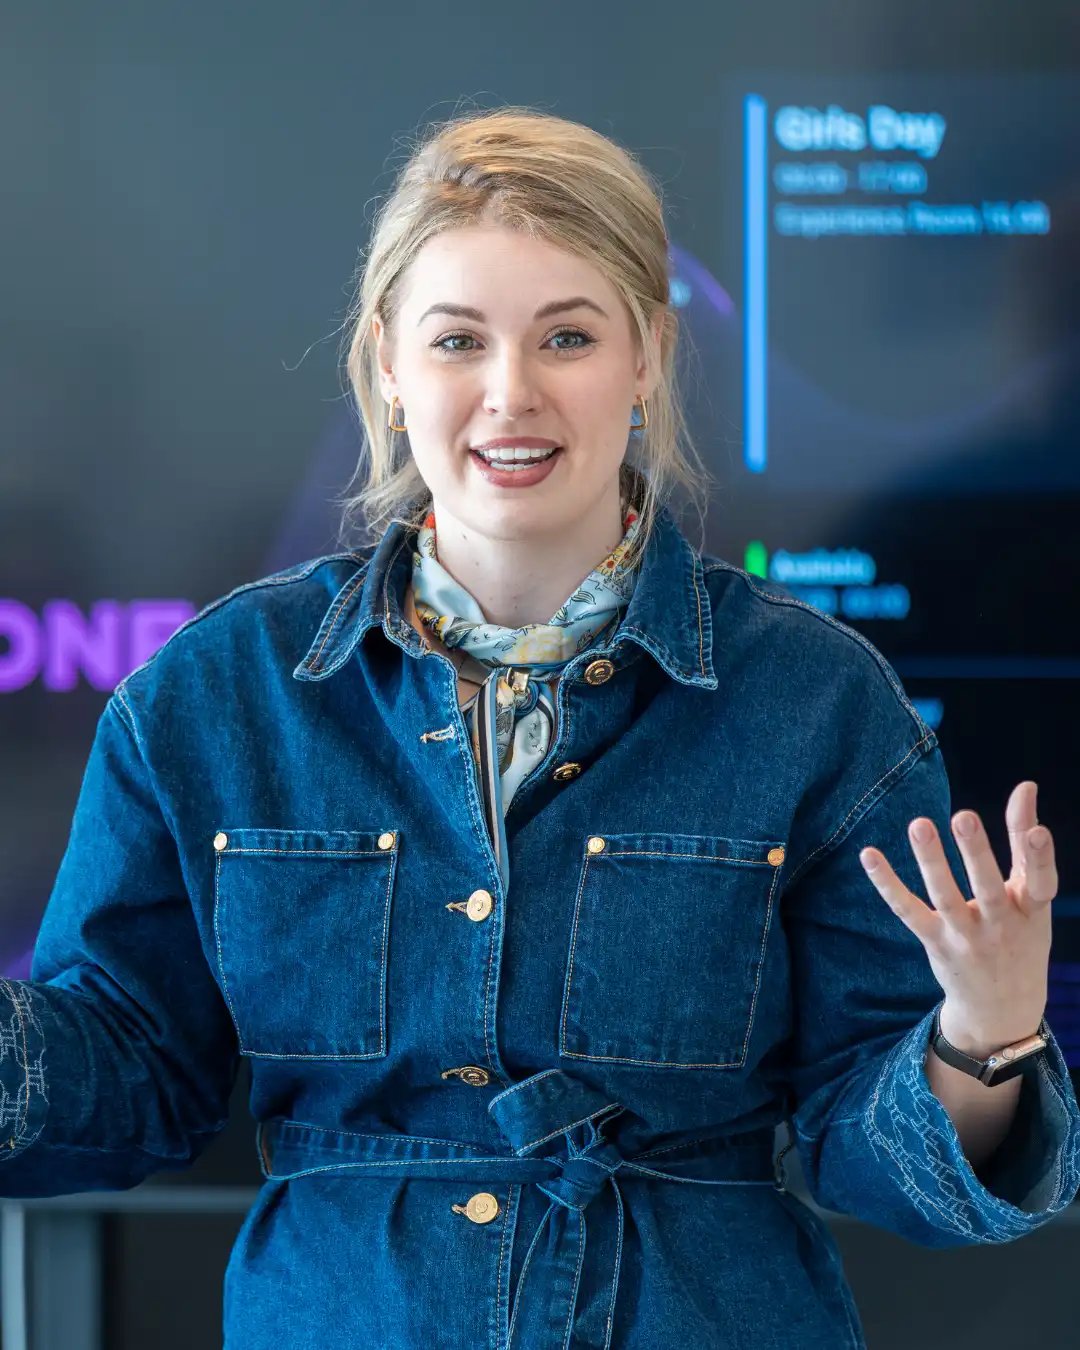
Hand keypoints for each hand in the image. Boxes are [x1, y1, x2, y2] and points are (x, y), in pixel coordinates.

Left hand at [858, 780, 1053, 1056]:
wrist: (1002, 1009)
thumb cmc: (1020, 937)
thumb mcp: (1033, 897)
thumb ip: (1026, 843)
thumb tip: (1025, 786)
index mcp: (1032, 911)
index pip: (1040, 881)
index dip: (1040, 856)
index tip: (1036, 829)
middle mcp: (1001, 925)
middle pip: (988, 887)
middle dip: (976, 853)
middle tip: (964, 816)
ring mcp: (966, 937)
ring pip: (946, 897)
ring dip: (931, 861)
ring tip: (919, 824)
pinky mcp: (935, 942)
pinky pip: (908, 911)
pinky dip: (887, 885)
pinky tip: (869, 855)